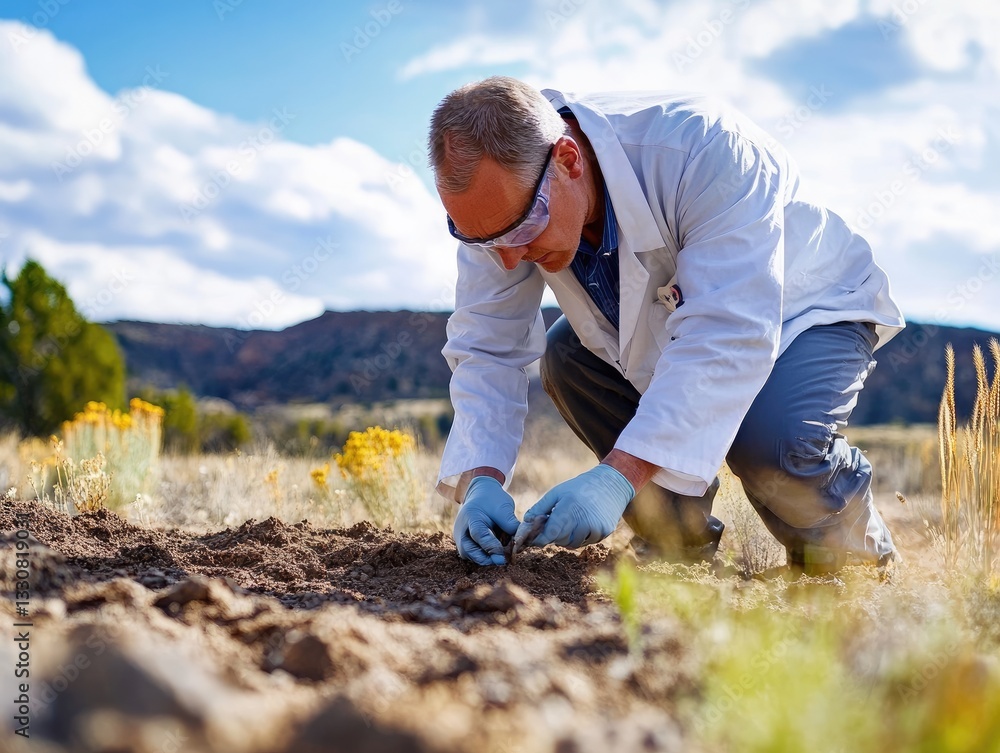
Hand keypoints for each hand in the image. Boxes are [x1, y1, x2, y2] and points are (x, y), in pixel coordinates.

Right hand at [453, 476, 520, 565]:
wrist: (481, 495)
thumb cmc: (493, 500)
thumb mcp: (504, 507)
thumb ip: (510, 524)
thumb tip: (519, 543)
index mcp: (471, 516)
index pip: (478, 534)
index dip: (491, 546)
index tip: (503, 556)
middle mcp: (461, 530)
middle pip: (468, 550)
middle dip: (485, 559)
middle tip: (503, 561)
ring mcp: (461, 538)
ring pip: (471, 556)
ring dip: (486, 559)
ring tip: (503, 556)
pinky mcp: (466, 544)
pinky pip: (474, 555)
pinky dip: (486, 556)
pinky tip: (498, 554)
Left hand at [515, 464, 634, 548]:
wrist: (610, 484)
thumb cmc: (578, 488)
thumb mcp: (557, 493)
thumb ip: (540, 508)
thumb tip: (525, 523)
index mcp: (569, 508)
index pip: (550, 533)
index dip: (540, 539)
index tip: (533, 539)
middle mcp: (583, 520)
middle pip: (560, 540)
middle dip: (553, 535)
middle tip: (554, 524)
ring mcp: (595, 528)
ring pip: (573, 544)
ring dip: (567, 537)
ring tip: (569, 521)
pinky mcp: (604, 532)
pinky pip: (586, 542)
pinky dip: (580, 536)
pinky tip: (583, 523)